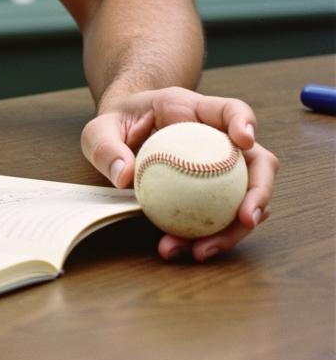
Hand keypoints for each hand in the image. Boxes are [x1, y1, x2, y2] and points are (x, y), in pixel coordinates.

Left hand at [81, 86, 278, 261]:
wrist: (122, 135)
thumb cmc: (117, 124)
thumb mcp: (100, 128)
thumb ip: (106, 146)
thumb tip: (124, 175)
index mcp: (194, 110)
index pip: (231, 109)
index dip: (244, 123)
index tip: (244, 142)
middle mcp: (218, 139)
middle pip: (257, 163)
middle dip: (259, 193)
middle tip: (244, 220)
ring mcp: (222, 167)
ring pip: (245, 198)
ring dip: (231, 229)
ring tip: (200, 250)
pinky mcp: (215, 193)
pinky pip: (221, 217)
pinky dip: (208, 236)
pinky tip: (182, 248)